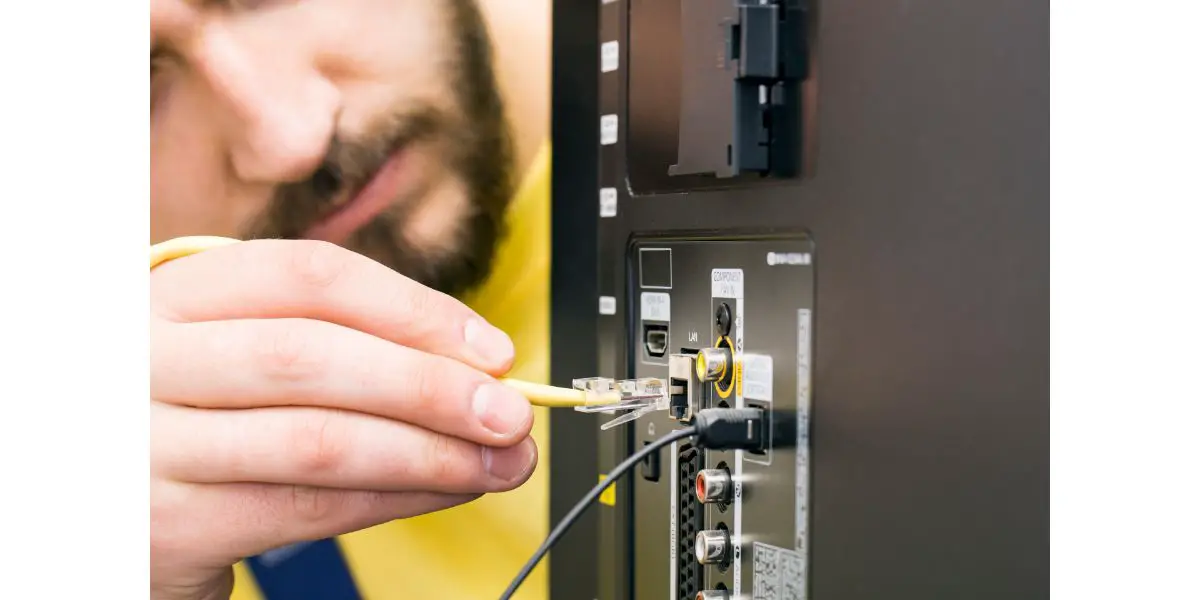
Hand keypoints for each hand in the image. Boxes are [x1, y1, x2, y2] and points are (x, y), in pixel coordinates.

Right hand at [150, 239, 535, 599]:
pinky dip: (390, 499)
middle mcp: (145, 357)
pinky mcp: (163, 524)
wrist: (100, 512)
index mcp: (174, 293)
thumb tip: (472, 365)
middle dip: (430, 385)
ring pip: (316, 440)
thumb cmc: (190, 421)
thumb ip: (335, 346)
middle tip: (511, 413)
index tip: (489, 348)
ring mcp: (144, 443)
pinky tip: (440, 492)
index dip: (413, 310)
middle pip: (313, 354)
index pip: (307, 276)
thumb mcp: (237, 356)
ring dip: (429, 454)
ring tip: (496, 462)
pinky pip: (302, 509)